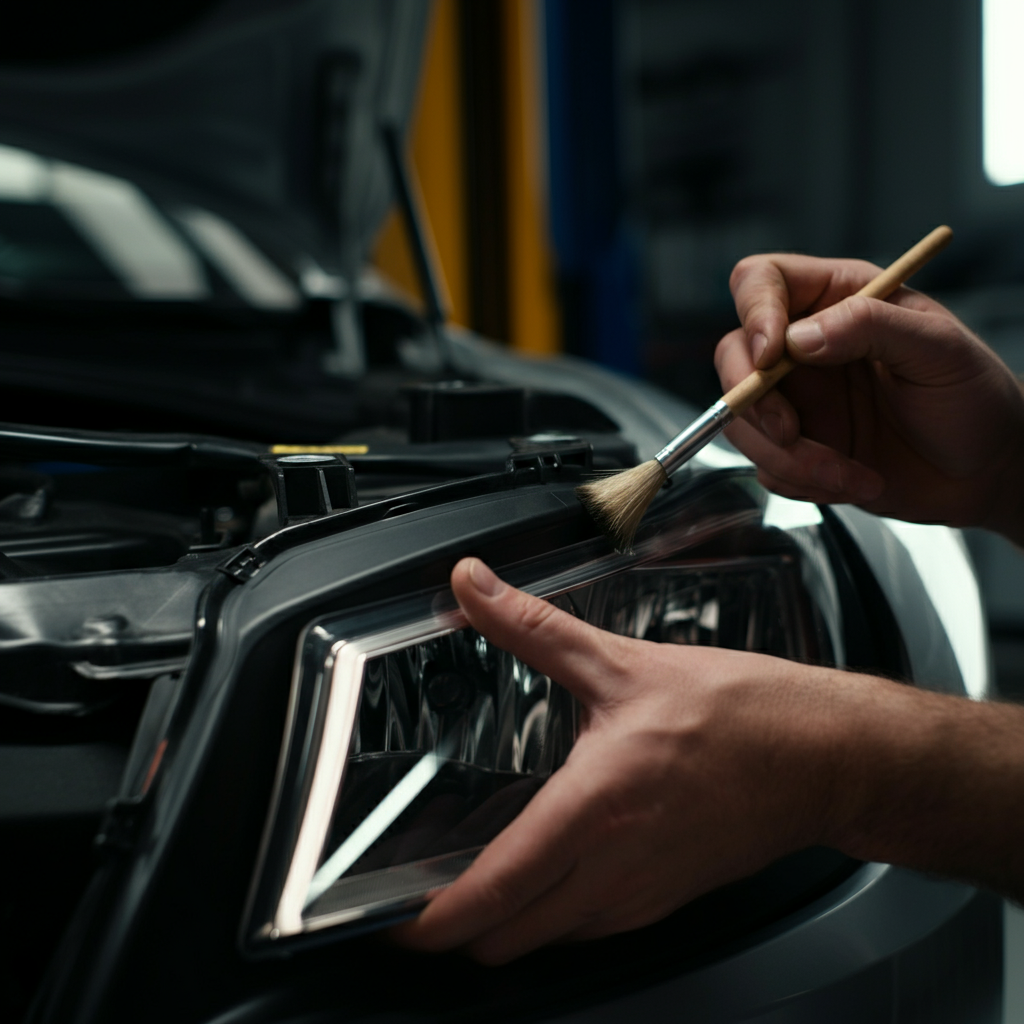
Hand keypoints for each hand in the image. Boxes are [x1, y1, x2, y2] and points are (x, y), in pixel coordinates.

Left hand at [391, 558, 849, 963]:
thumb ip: (532, 625)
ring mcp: (642, 894)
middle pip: (508, 938)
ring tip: (476, 880)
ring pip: (547, 940)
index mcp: (595, 809)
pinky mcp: (665, 898)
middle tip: (421, 895)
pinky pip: (590, 928)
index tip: (395, 923)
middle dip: (456, 928)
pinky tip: (550, 867)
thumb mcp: (621, 662)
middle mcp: (615, 868)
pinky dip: (552, 914)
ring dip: (503, 923)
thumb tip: (473, 586)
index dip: (432, 923)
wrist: (824, 755)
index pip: (493, 893)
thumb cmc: (743, 714)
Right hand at [715, 254, 1023, 541]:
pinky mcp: (796, 448)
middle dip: (753, 401)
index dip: (754, 313)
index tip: (772, 357)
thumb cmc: (974, 399)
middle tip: (791, 431)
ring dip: (787, 457)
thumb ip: (870, 327)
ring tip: (846, 472)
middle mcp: (806, 347)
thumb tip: (798, 337)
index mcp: (838, 299)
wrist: (985, 473)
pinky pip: (766, 465)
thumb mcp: (939, 350)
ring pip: (744, 421)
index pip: (762, 282)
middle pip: (733, 355)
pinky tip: (851, 481)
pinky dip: (801, 482)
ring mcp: (797, 400)